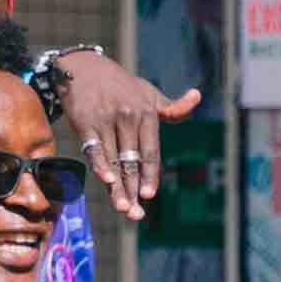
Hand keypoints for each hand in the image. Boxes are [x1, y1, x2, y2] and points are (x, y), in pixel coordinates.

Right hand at [52, 50, 172, 222]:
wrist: (83, 67)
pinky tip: (106, 181)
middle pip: (132, 161)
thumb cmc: (121, 86)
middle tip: (135, 214)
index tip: (149, 195)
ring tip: (122, 207)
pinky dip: (99, 165)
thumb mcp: (149, 93)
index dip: (150, 174)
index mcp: (147, 113)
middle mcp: (127, 117)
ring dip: (116, 186)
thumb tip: (197, 96)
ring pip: (113, 160)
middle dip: (133, 189)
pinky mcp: (85, 123)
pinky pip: (93, 149)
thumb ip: (172, 107)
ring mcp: (106, 120)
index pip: (150, 151)